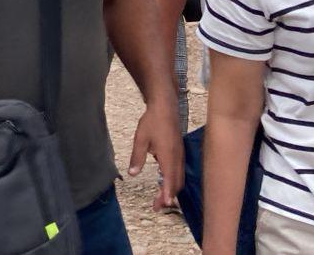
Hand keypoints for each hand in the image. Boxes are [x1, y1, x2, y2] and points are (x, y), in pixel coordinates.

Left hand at [128, 94, 184, 208]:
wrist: (165, 107)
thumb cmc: (152, 121)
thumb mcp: (141, 139)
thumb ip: (137, 157)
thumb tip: (133, 174)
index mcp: (168, 156)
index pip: (170, 180)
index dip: (168, 194)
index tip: (164, 204)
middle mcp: (177, 157)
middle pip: (177, 182)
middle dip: (168, 196)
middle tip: (157, 206)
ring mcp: (180, 155)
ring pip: (179, 177)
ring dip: (172, 189)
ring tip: (161, 198)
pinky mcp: (180, 152)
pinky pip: (179, 170)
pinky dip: (174, 180)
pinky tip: (166, 182)